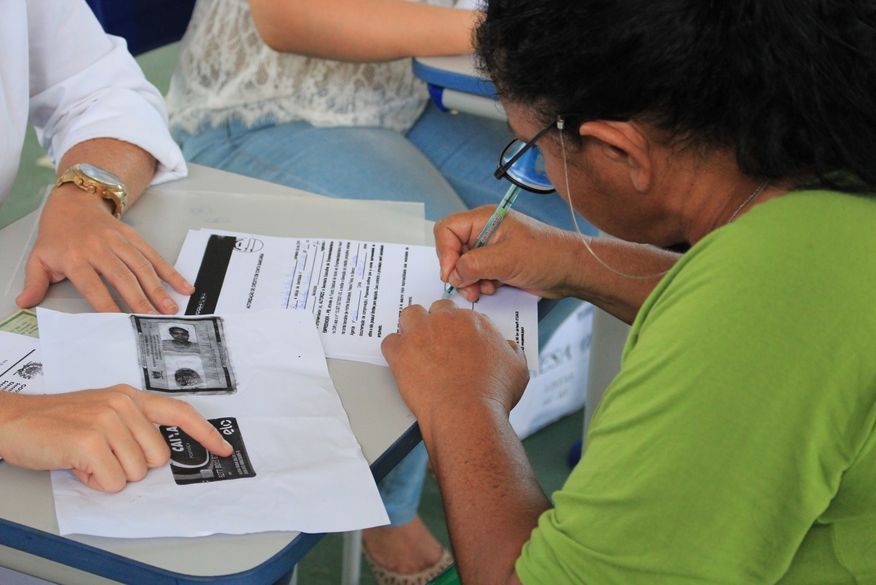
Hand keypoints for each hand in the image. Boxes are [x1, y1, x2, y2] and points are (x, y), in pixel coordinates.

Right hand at [0, 385, 231, 492]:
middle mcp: (123, 405)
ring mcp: (107, 421)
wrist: (15, 421)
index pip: (180, 413)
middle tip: (103, 455)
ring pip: (135, 473)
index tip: (223, 449)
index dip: (205, 434)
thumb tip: (159, 455)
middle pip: (157, 457)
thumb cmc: (58, 421)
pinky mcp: (90, 442)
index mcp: (130, 397)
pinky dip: (95, 483)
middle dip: (132, 466)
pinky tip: (78, 465)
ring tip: (87, 458)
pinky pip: (113, 482)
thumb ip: (134, 425)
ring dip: (111, 475)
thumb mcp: (102, 412)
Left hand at [16, 186, 193, 313]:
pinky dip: (170, 271)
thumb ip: (34, 283)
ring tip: (170, 308)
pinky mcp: (134, 237)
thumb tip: (24, 303)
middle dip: (140, 299)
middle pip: (122, 277)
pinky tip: (183, 285)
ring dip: (158, 288)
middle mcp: (99, 248)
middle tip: (153, 319)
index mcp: (75, 257)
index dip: (106, 304)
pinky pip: (154, 255)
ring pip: (142, 267)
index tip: (120, 321)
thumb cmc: (58, 234)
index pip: (92, 285)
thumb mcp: (39, 257)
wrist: (74, 201)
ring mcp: (119, 241)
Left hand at [381, 300, 528, 427]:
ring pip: (410, 315)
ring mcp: (421, 334)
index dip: (460, 329)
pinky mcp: (401, 352)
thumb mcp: (517, 369)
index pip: (463, 314)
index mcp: (474, 322)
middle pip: (437, 309)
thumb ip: (512, 352)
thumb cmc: (492, 394)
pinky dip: (394, 350)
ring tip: (416, 345)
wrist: (467, 413)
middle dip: (436, 322)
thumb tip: (508, 347)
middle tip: (438, 342)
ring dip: (412, 327)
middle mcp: (446, 321)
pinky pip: (390, 341)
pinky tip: (401, 361)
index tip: (458, 341)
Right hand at [435, 207, 578, 302]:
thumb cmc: (547, 255)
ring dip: (469, 281)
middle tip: (469, 288)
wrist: (572, 271)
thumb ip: (474, 265)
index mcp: (484, 219)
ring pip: (463, 266)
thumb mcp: (506, 259)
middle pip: (452, 250)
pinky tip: (494, 289)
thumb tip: (453, 274)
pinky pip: (476, 275)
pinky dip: (480, 285)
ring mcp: (491, 249)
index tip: (452, 274)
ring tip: (484, 290)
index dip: (445, 252)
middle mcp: (484, 232)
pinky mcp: (497, 265)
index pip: (446, 229)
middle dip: (458, 272)